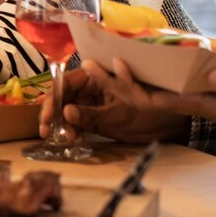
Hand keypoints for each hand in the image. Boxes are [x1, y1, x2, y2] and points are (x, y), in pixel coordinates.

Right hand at [39, 64, 187, 144]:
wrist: (171, 124)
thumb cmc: (150, 112)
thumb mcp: (118, 115)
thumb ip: (91, 113)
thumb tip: (64, 111)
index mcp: (96, 77)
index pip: (65, 83)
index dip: (52, 99)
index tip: (45, 117)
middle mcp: (92, 86)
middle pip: (63, 96)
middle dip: (54, 114)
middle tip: (47, 132)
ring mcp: (93, 101)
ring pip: (68, 110)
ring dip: (64, 124)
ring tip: (70, 138)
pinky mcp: (96, 115)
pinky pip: (78, 120)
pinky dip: (74, 129)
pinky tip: (76, 139)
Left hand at [74, 57, 215, 139]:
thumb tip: (214, 73)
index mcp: (181, 104)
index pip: (147, 98)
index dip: (129, 83)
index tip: (117, 63)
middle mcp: (171, 99)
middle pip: (132, 93)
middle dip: (109, 80)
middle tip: (86, 62)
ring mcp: (172, 93)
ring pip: (136, 86)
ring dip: (114, 75)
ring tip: (92, 58)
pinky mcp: (176, 85)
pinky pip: (147, 78)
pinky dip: (132, 68)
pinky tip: (118, 54)